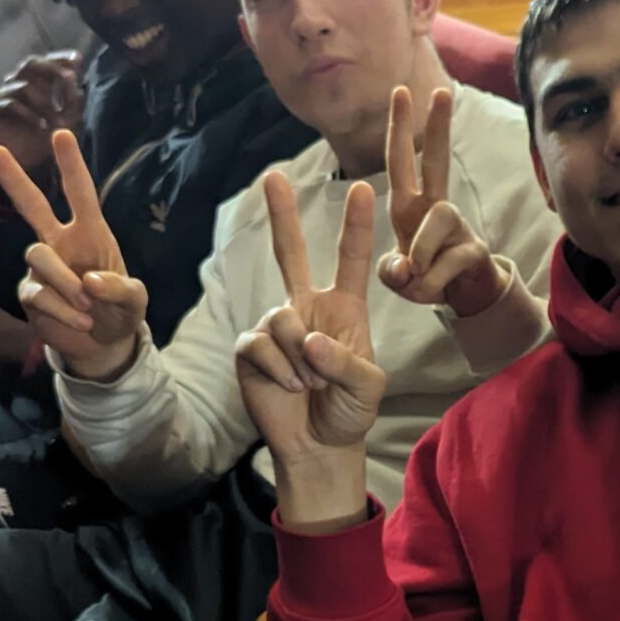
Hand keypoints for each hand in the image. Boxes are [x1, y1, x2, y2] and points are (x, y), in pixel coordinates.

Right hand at [0, 53, 84, 173]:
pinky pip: (10, 105)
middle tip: (68, 78)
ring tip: (60, 123)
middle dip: (51, 68)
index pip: (46, 62)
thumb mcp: (68, 121)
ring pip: (24, 86)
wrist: (25, 169)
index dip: (60, 58)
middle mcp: (18, 85)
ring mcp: (3, 96)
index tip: (77, 59)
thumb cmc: (46, 143)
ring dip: (46, 103)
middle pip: (30, 64)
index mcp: (37, 84)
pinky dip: (29, 114)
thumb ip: (73, 99)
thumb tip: (74, 75)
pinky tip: (42, 127)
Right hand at [0, 129, 147, 378]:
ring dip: (64, 280)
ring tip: (88, 305)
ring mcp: (42, 268)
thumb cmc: (121, 311)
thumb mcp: (135, 301)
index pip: (81, 194)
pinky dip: (62, 309)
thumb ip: (121, 289)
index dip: (72, 166)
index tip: (61, 135)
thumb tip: (90, 282)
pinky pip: (37, 293)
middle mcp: (62, 243)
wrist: (104, 345)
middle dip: (14, 179)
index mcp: (91, 234)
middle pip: (33, 205)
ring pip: (38, 254)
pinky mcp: (30, 294)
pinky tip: (81, 320)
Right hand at [233, 172, 386, 528]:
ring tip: (310, 383)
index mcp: (344, 308)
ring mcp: (276, 326)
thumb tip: (309, 339)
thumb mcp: (368, 387)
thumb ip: (346, 361)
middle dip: (281, 215)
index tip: (364, 188)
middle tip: (273, 176)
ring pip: (281, 319)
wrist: (319, 444)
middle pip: (290, 253)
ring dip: (299, 357)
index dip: (357, 225)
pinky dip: (279, 370)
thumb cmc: (350, 410)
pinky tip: (289, 387)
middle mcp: (307, 308)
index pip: (351, 260)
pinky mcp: (251, 348)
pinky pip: (260, 345)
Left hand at [377, 86, 507, 316]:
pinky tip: (433, 288)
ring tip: (417, 274)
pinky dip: (434, 279)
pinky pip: (449, 259)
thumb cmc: (427, 277)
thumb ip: (392, 272)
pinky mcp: (473, 250)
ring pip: (439, 216)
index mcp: (409, 208)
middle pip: (436, 160)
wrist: (464, 298)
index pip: (401, 161)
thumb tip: (405, 267)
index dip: (399, 128)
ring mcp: (457, 227)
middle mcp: (433, 209)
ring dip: (422, 248)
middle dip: (437, 126)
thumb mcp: (399, 278)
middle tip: (441, 90)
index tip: (401, 92)